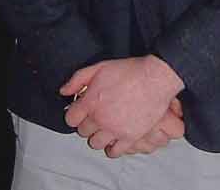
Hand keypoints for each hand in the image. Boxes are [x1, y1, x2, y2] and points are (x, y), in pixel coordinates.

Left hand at [61, 56, 183, 156]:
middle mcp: (100, 119)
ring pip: (95, 143)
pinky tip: (114, 139)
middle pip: (83, 132)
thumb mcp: (99, 67)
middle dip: (87, 124)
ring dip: (97, 136)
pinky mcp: (129, 137)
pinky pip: (114, 152)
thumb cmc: (129, 71)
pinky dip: (111, 148)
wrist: (155, 79)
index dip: (75, 114)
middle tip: (96, 116)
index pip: (70, 119)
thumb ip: (78, 79)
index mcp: (90, 102)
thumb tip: (64, 91)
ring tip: (104, 128)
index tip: (81, 111)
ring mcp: (115, 130)